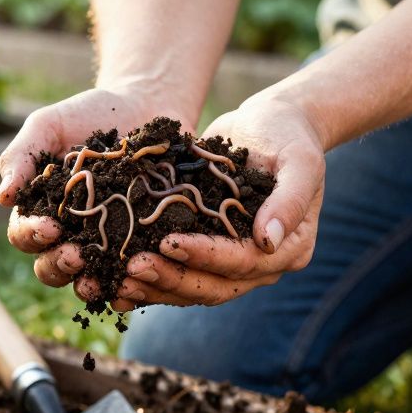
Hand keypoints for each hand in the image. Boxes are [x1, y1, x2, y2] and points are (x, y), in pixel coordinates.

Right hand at [0, 85, 191, 299]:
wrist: (144, 105)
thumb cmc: (88, 114)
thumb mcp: (49, 125)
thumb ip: (22, 157)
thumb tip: (2, 198)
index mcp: (40, 209)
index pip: (24, 234)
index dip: (32, 235)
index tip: (50, 227)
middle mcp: (67, 233)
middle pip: (49, 266)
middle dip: (58, 265)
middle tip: (75, 255)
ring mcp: (103, 243)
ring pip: (86, 278)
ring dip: (87, 283)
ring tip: (98, 277)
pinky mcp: (137, 244)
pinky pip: (129, 274)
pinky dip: (128, 283)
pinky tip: (134, 279)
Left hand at [114, 95, 324, 309]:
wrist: (269, 125)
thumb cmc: (287, 136)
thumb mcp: (299, 160)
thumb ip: (289, 199)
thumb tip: (269, 241)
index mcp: (290, 248)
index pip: (243, 261)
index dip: (205, 255)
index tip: (169, 242)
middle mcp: (261, 265)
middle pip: (213, 286)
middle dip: (171, 278)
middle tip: (132, 267)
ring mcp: (231, 262)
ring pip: (190, 288)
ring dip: (154, 286)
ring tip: (116, 280)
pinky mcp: (204, 251)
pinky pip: (176, 272)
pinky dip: (147, 280)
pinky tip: (112, 281)